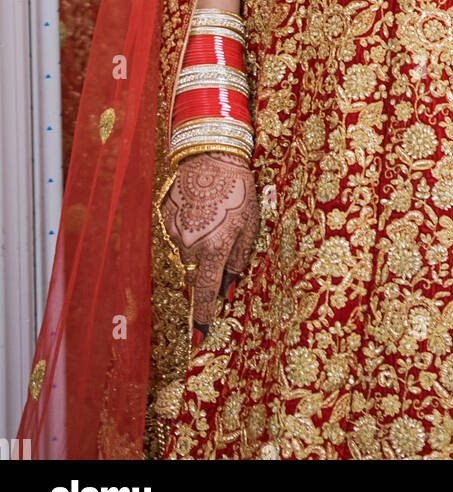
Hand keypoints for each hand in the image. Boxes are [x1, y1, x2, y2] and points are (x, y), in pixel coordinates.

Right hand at [160, 150, 258, 331]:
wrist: (211, 155)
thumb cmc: (239, 189)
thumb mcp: (249, 225)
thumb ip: (238, 260)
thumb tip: (229, 289)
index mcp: (214, 248)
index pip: (204, 292)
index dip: (202, 315)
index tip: (199, 336)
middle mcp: (189, 244)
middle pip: (195, 272)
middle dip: (206, 268)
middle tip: (220, 241)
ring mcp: (174, 231)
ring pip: (185, 253)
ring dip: (197, 245)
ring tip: (213, 216)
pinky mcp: (164, 217)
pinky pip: (176, 235)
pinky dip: (187, 229)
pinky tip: (199, 208)